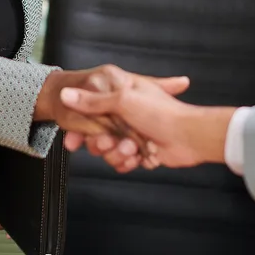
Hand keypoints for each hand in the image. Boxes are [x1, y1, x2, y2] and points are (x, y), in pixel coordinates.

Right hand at [59, 72, 235, 169]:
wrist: (189, 137)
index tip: (73, 137)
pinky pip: (120, 160)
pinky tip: (137, 159)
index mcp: (120, 92)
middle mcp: (124, 111)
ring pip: (107, 149)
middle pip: (95, 131)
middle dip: (100, 142)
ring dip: (116, 153)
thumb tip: (65, 94)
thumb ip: (92, 101)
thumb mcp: (123, 100)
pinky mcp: (137, 150)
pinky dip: (126, 162)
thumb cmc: (160, 112)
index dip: (80, 124)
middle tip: (107, 142)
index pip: (89, 108)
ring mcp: (130, 131)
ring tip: (132, 149)